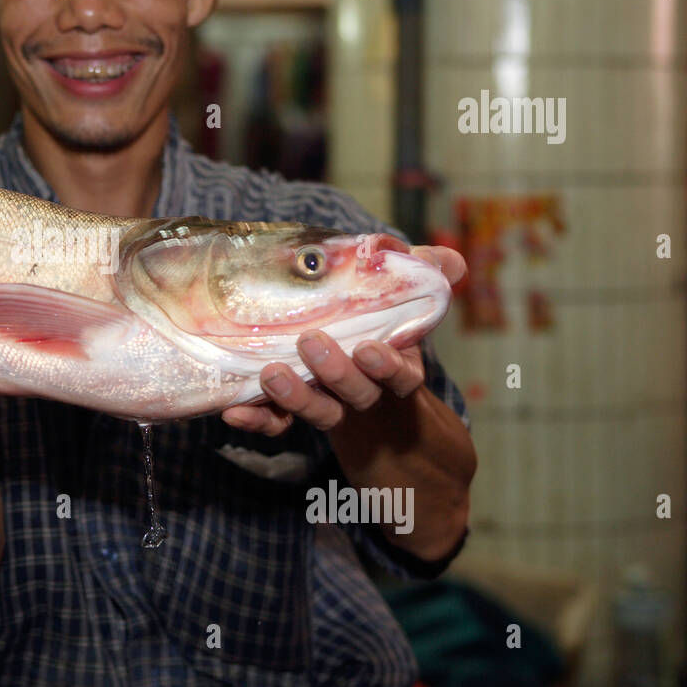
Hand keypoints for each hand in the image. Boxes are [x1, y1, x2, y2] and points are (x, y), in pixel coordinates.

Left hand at [221, 243, 466, 437]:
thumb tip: (454, 261)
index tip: (367, 349)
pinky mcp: (300, 415)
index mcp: (395, 365)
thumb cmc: (385, 334)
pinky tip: (233, 413)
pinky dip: (260, 420)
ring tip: (271, 374)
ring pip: (320, 411)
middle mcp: (366, 390)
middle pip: (356, 391)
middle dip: (336, 372)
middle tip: (311, 343)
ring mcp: (334, 406)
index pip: (399, 372)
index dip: (386, 365)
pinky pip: (282, 424)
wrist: (376, 406)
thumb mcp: (405, 302)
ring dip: (296, 397)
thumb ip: (426, 275)